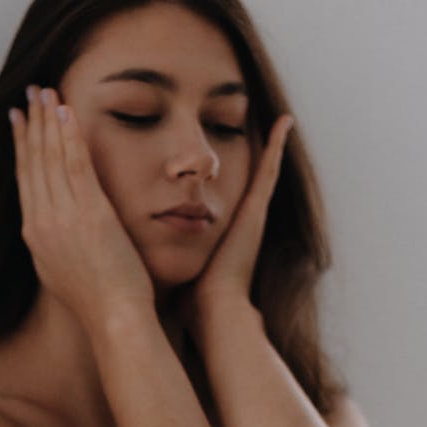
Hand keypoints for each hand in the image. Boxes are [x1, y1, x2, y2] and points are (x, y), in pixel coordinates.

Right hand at [9, 86, 155, 329]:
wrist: (113, 317)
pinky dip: (69, 135)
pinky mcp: (90, 212)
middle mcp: (42, 221)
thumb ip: (51, 244)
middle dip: (30, 123)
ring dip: (47, 120)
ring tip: (46, 91)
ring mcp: (64, 216)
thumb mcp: (59, 272)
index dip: (20, 146)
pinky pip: (75, 164)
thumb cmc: (96, 302)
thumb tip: (46, 228)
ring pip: (51, 157)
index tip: (17, 120)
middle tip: (29, 93)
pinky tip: (66, 111)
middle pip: (32, 161)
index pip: (24, 179)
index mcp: (33, 235)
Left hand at [174, 114, 293, 331]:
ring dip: (269, 143)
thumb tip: (142, 265)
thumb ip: (165, 262)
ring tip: (278, 116)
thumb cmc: (191, 301)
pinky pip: (269, 170)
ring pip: (261, 168)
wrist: (213, 311)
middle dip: (250, 152)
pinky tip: (284, 121)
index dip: (218, 174)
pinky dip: (277, 146)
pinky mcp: (257, 211)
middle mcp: (240, 221)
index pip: (219, 195)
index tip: (216, 152)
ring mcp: (251, 214)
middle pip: (244, 177)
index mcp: (220, 232)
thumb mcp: (176, 271)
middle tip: (254, 120)